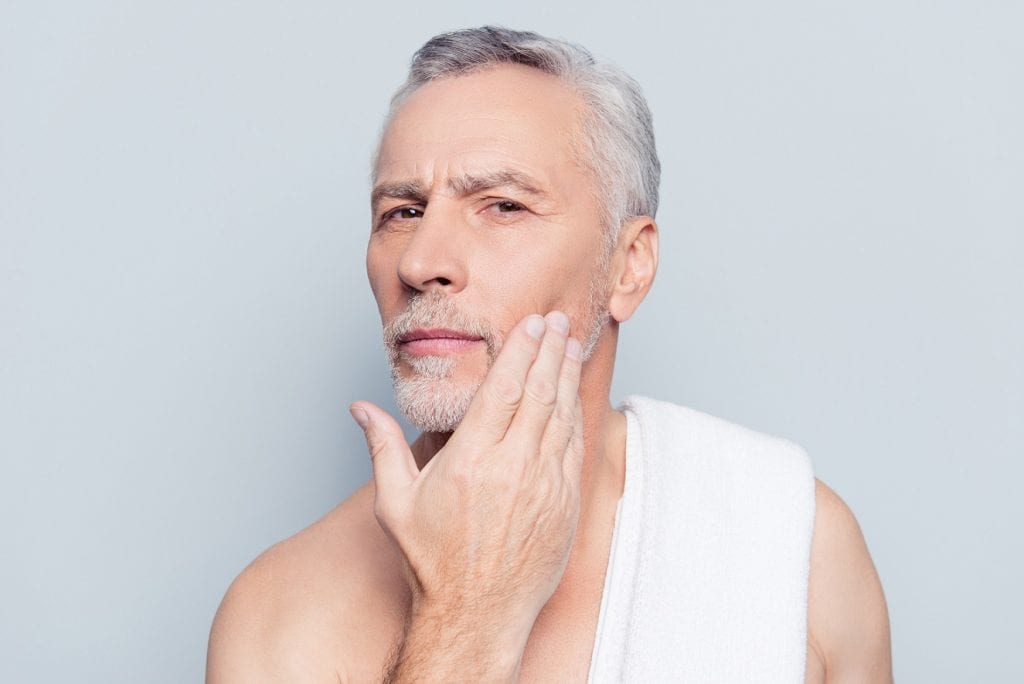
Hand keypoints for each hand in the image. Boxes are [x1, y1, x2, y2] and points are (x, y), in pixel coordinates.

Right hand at [350, 311, 584, 653]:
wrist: (476, 613)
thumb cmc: (433, 561)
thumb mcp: (395, 504)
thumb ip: (382, 448)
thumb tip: (360, 408)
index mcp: (471, 460)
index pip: (504, 388)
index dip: (522, 350)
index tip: (533, 323)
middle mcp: (512, 468)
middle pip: (539, 393)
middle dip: (550, 350)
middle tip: (559, 320)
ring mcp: (544, 486)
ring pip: (562, 416)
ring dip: (567, 375)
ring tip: (571, 345)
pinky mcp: (564, 504)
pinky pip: (575, 447)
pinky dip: (576, 414)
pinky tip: (574, 395)